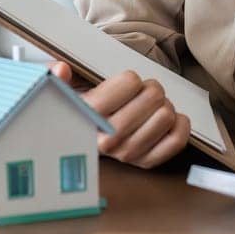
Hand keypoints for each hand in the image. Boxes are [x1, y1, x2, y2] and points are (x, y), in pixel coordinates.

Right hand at [48, 61, 190, 168]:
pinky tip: (169, 118)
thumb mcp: (60, 86)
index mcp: (88, 116)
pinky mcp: (145, 162)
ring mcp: (127, 153)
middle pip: (154, 96)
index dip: (131, 78)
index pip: (130, 82)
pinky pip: (177, 140)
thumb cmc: (78, 106)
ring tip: (149, 108)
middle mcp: (108, 139)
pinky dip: (180, 124)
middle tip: (141, 94)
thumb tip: (60, 70)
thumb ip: (54, 73)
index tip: (124, 85)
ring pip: (167, 115)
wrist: (80, 137)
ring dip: (164, 105)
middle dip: (151, 88)